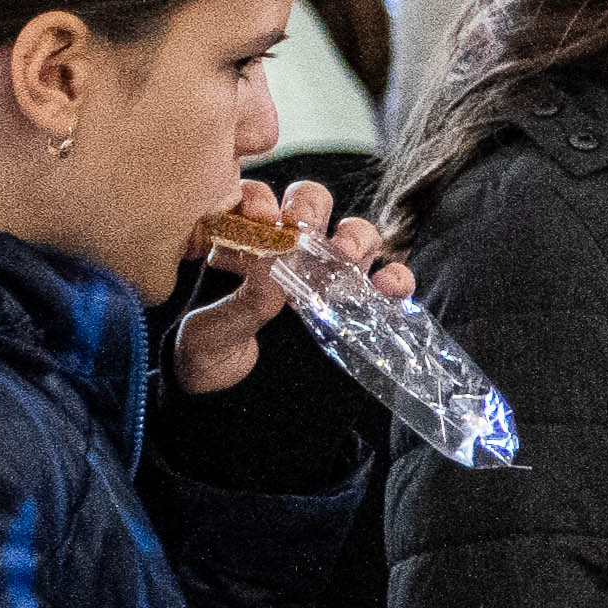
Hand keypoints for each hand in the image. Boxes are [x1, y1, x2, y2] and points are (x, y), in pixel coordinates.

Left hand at [177, 176, 398, 398]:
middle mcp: (291, 254)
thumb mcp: (211, 331)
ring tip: (345, 255)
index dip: (260, 199)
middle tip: (302, 226)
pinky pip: (390, 283)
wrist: (234, 409)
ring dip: (357, 235)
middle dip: (311, 206)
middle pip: (313, 206)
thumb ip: (242, 300)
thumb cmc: (211, 361)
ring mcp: (329, 280)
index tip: (257, 216)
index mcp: (245, 247)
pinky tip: (387, 286)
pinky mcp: (359, 309)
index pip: (258, 202)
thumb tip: (276, 271)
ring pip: (356, 235)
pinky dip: (397, 277)